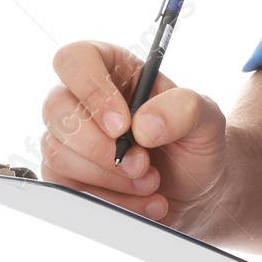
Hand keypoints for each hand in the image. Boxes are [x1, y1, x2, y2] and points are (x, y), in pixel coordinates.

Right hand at [41, 40, 227, 224]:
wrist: (196, 189)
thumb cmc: (194, 143)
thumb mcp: (206, 117)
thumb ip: (184, 109)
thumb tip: (142, 125)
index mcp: (113, 69)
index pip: (75, 60)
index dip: (92, 91)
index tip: (123, 126)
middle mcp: (82, 99)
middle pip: (55, 109)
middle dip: (101, 147)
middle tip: (143, 165)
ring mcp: (69, 138)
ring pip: (58, 153)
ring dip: (111, 177)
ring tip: (151, 182)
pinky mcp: (65, 174)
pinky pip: (66, 188)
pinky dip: (109, 201)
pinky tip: (142, 202)